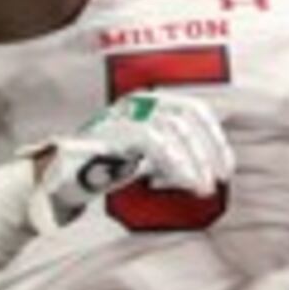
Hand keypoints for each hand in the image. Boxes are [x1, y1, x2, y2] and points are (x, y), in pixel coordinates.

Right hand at [36, 91, 232, 220]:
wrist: (61, 178)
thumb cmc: (105, 167)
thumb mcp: (147, 155)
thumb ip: (174, 150)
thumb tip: (211, 162)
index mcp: (150, 102)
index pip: (194, 109)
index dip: (214, 137)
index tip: (227, 166)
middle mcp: (139, 102)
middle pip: (188, 117)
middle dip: (209, 150)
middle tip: (219, 180)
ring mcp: (125, 113)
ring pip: (175, 129)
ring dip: (195, 160)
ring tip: (203, 188)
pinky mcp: (114, 130)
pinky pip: (155, 142)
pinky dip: (176, 163)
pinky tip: (185, 182)